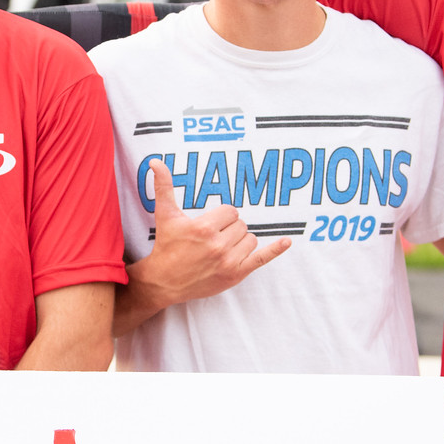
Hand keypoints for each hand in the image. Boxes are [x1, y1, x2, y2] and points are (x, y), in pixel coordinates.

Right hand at [134, 158, 289, 308]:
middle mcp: (218, 245)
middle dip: (229, 228)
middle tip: (213, 238)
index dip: (221, 217)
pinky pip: (261, 259)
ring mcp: (229, 262)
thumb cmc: (166, 246)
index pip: (230, 211)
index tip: (210, 225)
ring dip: (240, 240)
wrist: (164, 281)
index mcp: (204, 228)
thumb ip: (163, 186)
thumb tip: (156, 161)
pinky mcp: (235, 275)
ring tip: (223, 247)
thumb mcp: (165, 215)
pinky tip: (287, 241)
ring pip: (250, 239)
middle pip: (241, 225)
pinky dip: (276, 250)